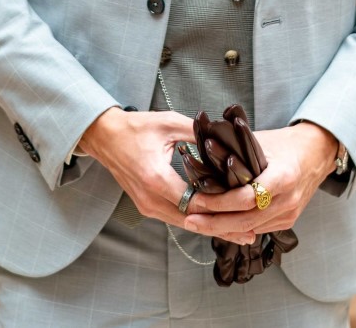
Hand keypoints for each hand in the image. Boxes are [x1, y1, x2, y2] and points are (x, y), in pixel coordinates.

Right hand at [78, 107, 252, 242]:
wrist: (105, 137)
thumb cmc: (135, 128)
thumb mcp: (169, 123)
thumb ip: (197, 132)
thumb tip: (224, 137)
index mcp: (156, 178)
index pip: (196, 200)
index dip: (222, 205)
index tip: (245, 205)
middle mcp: (150, 198)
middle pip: (192, 220)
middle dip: (222, 226)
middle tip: (250, 232)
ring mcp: (146, 206)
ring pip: (184, 223)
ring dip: (211, 227)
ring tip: (239, 233)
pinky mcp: (146, 206)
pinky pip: (175, 217)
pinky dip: (196, 220)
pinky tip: (214, 222)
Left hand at [183, 121, 337, 241]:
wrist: (317, 152)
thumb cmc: (285, 143)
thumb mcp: (261, 141)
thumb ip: (236, 151)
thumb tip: (202, 154)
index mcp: (283, 176)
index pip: (247, 198)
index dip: (220, 203)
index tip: (198, 200)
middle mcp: (288, 199)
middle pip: (247, 220)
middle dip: (215, 223)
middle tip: (191, 220)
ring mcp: (290, 213)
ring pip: (252, 229)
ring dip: (224, 228)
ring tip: (198, 223)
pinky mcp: (289, 220)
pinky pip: (259, 228)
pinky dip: (239, 228)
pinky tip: (219, 224)